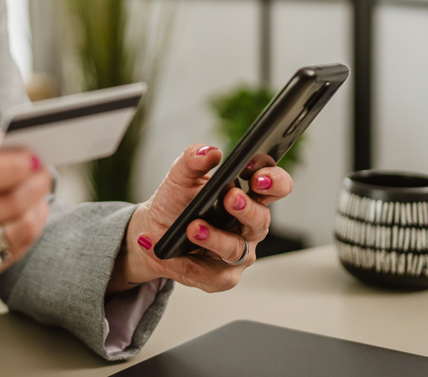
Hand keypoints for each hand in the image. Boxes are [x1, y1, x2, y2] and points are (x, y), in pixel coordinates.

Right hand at [0, 125, 51, 291]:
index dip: (13, 168)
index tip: (33, 160)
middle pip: (0, 205)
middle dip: (32, 187)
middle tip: (44, 175)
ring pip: (10, 233)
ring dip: (35, 212)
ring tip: (40, 196)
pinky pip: (9, 255)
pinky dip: (28, 235)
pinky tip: (30, 219)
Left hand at [108, 144, 292, 293]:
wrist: (153, 231)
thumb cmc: (177, 201)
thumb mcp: (179, 176)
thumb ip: (193, 159)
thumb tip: (209, 152)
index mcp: (247, 194)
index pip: (275, 185)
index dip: (273, 180)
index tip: (255, 174)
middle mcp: (248, 225)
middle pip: (262, 218)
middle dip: (247, 208)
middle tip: (230, 197)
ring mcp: (238, 252)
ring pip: (236, 248)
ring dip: (215, 238)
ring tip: (193, 228)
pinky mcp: (222, 276)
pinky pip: (211, 274)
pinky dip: (188, 264)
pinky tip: (171, 255)